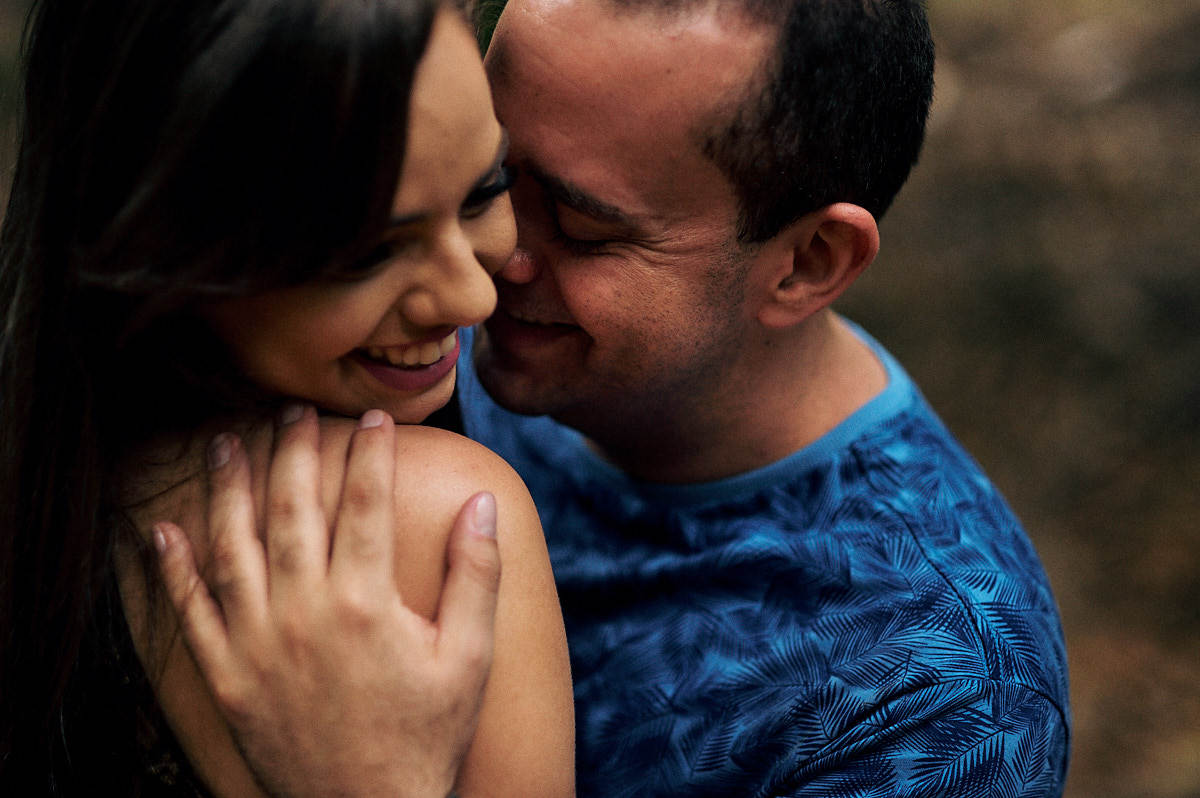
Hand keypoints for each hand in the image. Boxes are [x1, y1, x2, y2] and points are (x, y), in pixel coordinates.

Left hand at [152, 406, 500, 797]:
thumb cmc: (428, 733)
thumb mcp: (470, 656)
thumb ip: (477, 575)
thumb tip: (483, 504)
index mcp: (367, 604)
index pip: (366, 505)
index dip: (371, 454)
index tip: (374, 417)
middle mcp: (305, 614)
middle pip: (293, 511)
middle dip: (295, 452)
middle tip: (294, 411)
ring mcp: (258, 646)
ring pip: (234, 548)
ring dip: (229, 490)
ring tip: (228, 442)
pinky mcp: (227, 678)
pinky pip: (191, 613)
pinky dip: (174, 570)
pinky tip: (164, 530)